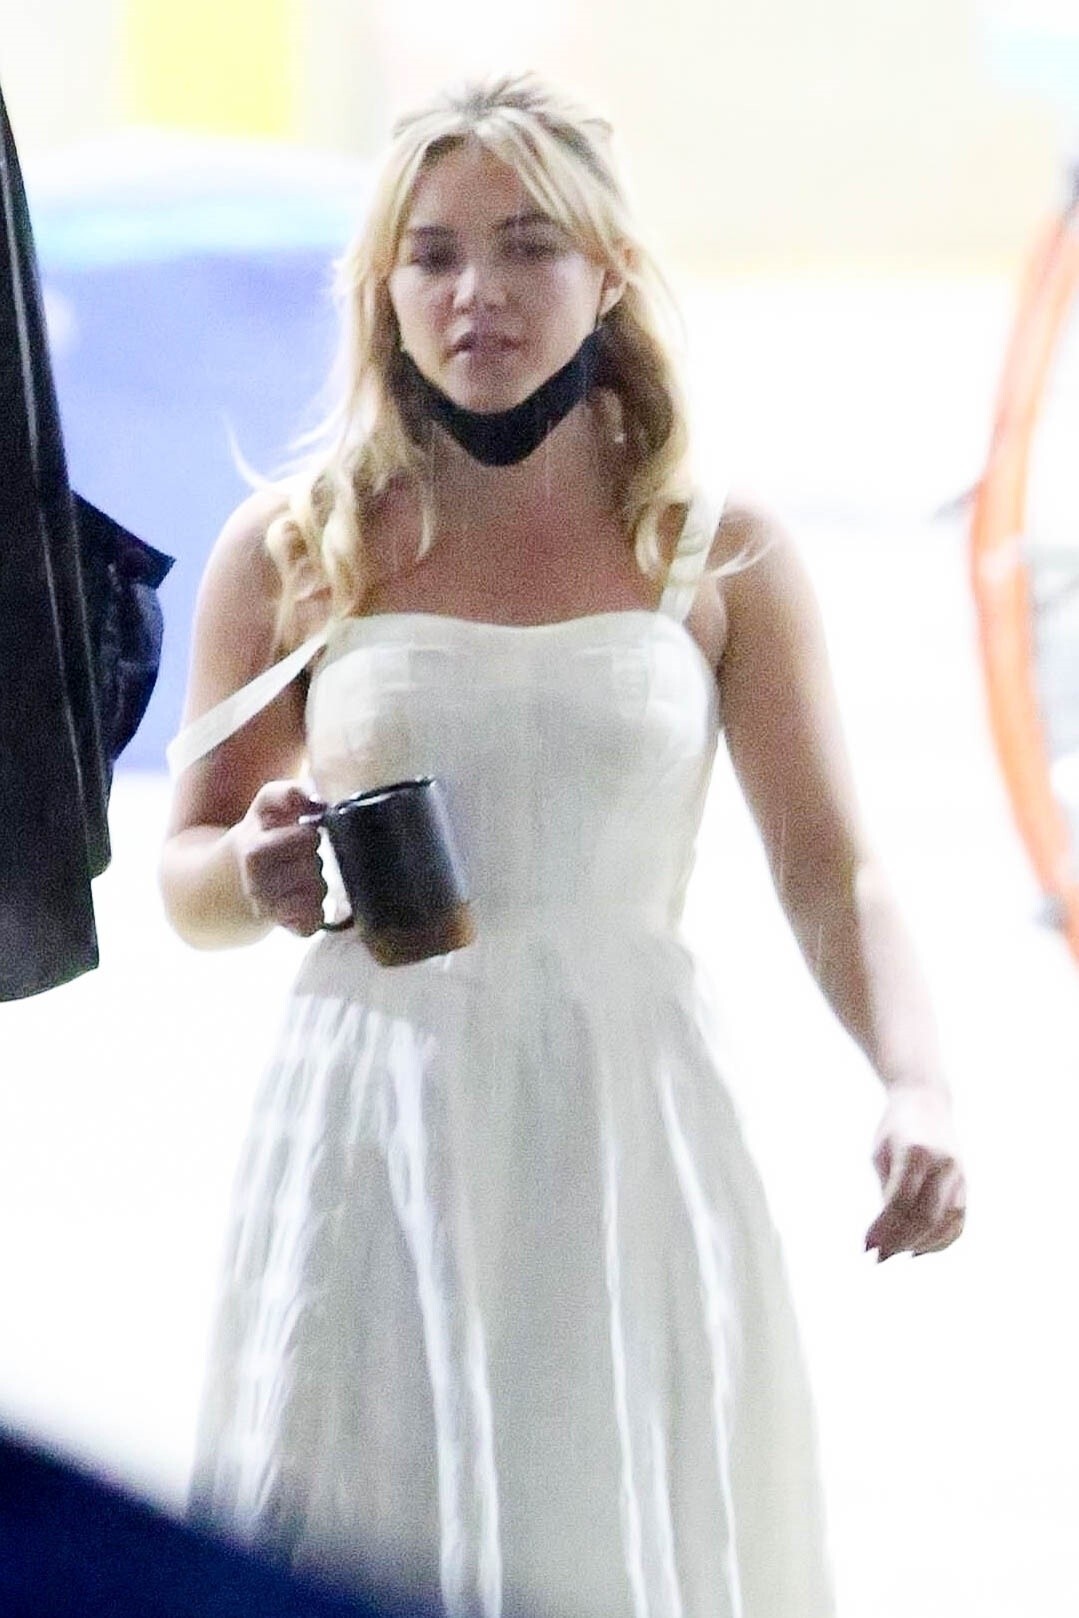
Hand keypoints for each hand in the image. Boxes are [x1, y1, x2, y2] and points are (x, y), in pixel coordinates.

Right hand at [233, 781, 327, 936]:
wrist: (236, 874)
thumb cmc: (264, 834)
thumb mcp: (267, 805)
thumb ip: (286, 792)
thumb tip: (309, 799)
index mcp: (255, 853)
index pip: (306, 839)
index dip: (308, 833)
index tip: (300, 832)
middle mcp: (258, 886)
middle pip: (315, 867)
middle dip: (313, 856)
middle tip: (301, 856)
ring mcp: (270, 911)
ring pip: (319, 894)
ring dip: (318, 882)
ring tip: (302, 875)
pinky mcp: (287, 927)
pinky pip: (314, 922)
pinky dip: (316, 912)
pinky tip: (305, 900)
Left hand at [864, 1085, 966, 1261]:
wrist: (927, 1101)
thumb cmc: (895, 1128)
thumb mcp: (882, 1153)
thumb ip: (888, 1190)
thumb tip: (887, 1234)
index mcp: (916, 1151)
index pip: (900, 1202)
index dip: (883, 1228)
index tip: (865, 1247)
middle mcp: (943, 1164)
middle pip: (925, 1217)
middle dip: (900, 1242)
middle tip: (877, 1257)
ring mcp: (959, 1174)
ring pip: (946, 1224)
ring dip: (920, 1245)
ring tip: (895, 1253)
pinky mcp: (966, 1184)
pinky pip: (958, 1221)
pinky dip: (941, 1241)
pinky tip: (918, 1250)